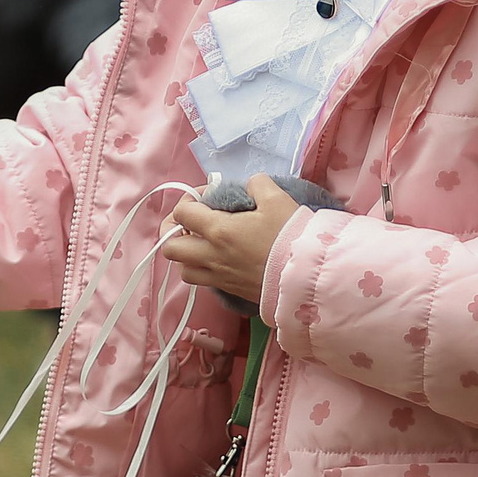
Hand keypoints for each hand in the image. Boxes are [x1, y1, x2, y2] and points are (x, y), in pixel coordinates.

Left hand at [160, 175, 302, 305]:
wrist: (307, 277)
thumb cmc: (290, 236)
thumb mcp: (276, 198)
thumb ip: (257, 184)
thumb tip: (249, 185)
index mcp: (218, 230)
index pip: (181, 213)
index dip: (189, 200)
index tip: (206, 196)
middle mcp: (212, 256)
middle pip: (170, 247)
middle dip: (174, 231)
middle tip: (191, 222)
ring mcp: (219, 277)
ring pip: (183, 269)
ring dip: (186, 255)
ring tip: (202, 243)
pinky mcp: (230, 291)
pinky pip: (202, 282)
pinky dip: (202, 270)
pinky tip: (219, 259)